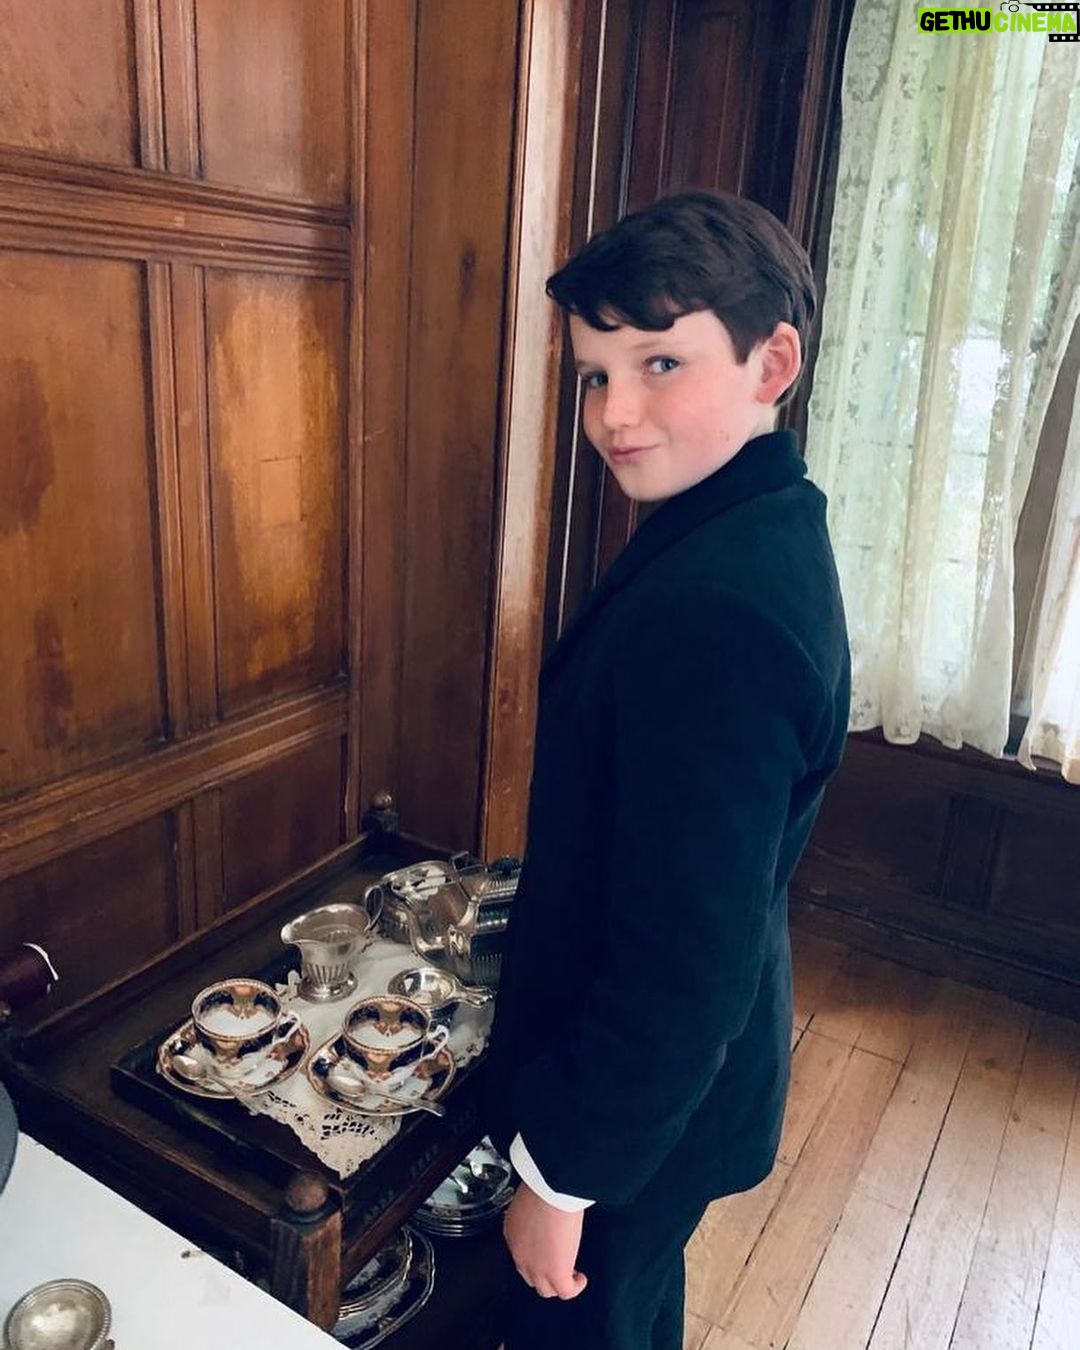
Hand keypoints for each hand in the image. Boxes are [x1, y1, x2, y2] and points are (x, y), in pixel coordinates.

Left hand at [503, 1182, 588, 1299]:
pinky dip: (575, 1287)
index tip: (546, 1248)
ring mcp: (537, 1268)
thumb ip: (531, 1211)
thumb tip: (542, 1209)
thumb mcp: (529, 1198)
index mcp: (511, 1233)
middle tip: (558, 1260)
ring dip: (557, 1283)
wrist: (550, 1192)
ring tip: (570, 1274)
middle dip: (544, 1271)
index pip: (521, 1253)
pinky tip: (580, 1279)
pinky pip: (566, 1292)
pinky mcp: (556, 1274)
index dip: (535, 1254)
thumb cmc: (542, 1187)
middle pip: (530, 1275)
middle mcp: (520, 1255)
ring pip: (546, 1289)